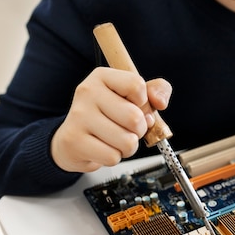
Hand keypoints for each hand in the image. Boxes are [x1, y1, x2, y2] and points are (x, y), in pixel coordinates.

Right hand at [51, 67, 171, 172]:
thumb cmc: (109, 116)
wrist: (74, 141)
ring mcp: (78, 116)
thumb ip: (158, 90)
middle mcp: (87, 92)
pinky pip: (112, 157)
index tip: (136, 106)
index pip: (136, 85)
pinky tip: (103, 148)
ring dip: (128, 146)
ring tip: (116, 140)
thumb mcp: (136, 97)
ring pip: (127, 141)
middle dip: (139, 130)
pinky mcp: (73, 140)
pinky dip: (114, 157)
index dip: (144, 103)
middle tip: (127, 128)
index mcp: (102, 76)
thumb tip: (160, 102)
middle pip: (134, 117)